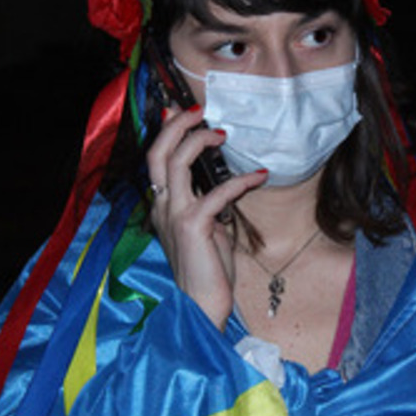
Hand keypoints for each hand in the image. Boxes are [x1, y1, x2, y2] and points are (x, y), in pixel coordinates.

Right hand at [146, 105, 267, 329]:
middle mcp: (162, 206)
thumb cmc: (207, 269)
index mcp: (162, 206)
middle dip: (176, 126)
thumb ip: (205, 203)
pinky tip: (259, 175)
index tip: (183, 112)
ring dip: (199, 141)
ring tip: (223, 134)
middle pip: (157, 153)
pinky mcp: (193, 226)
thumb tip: (217, 180)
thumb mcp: (205, 227)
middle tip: (198, 110)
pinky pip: (216, 192)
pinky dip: (240, 180)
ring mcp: (175, 215)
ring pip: (175, 162)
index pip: (155, 160)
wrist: (201, 305)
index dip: (166, 132)